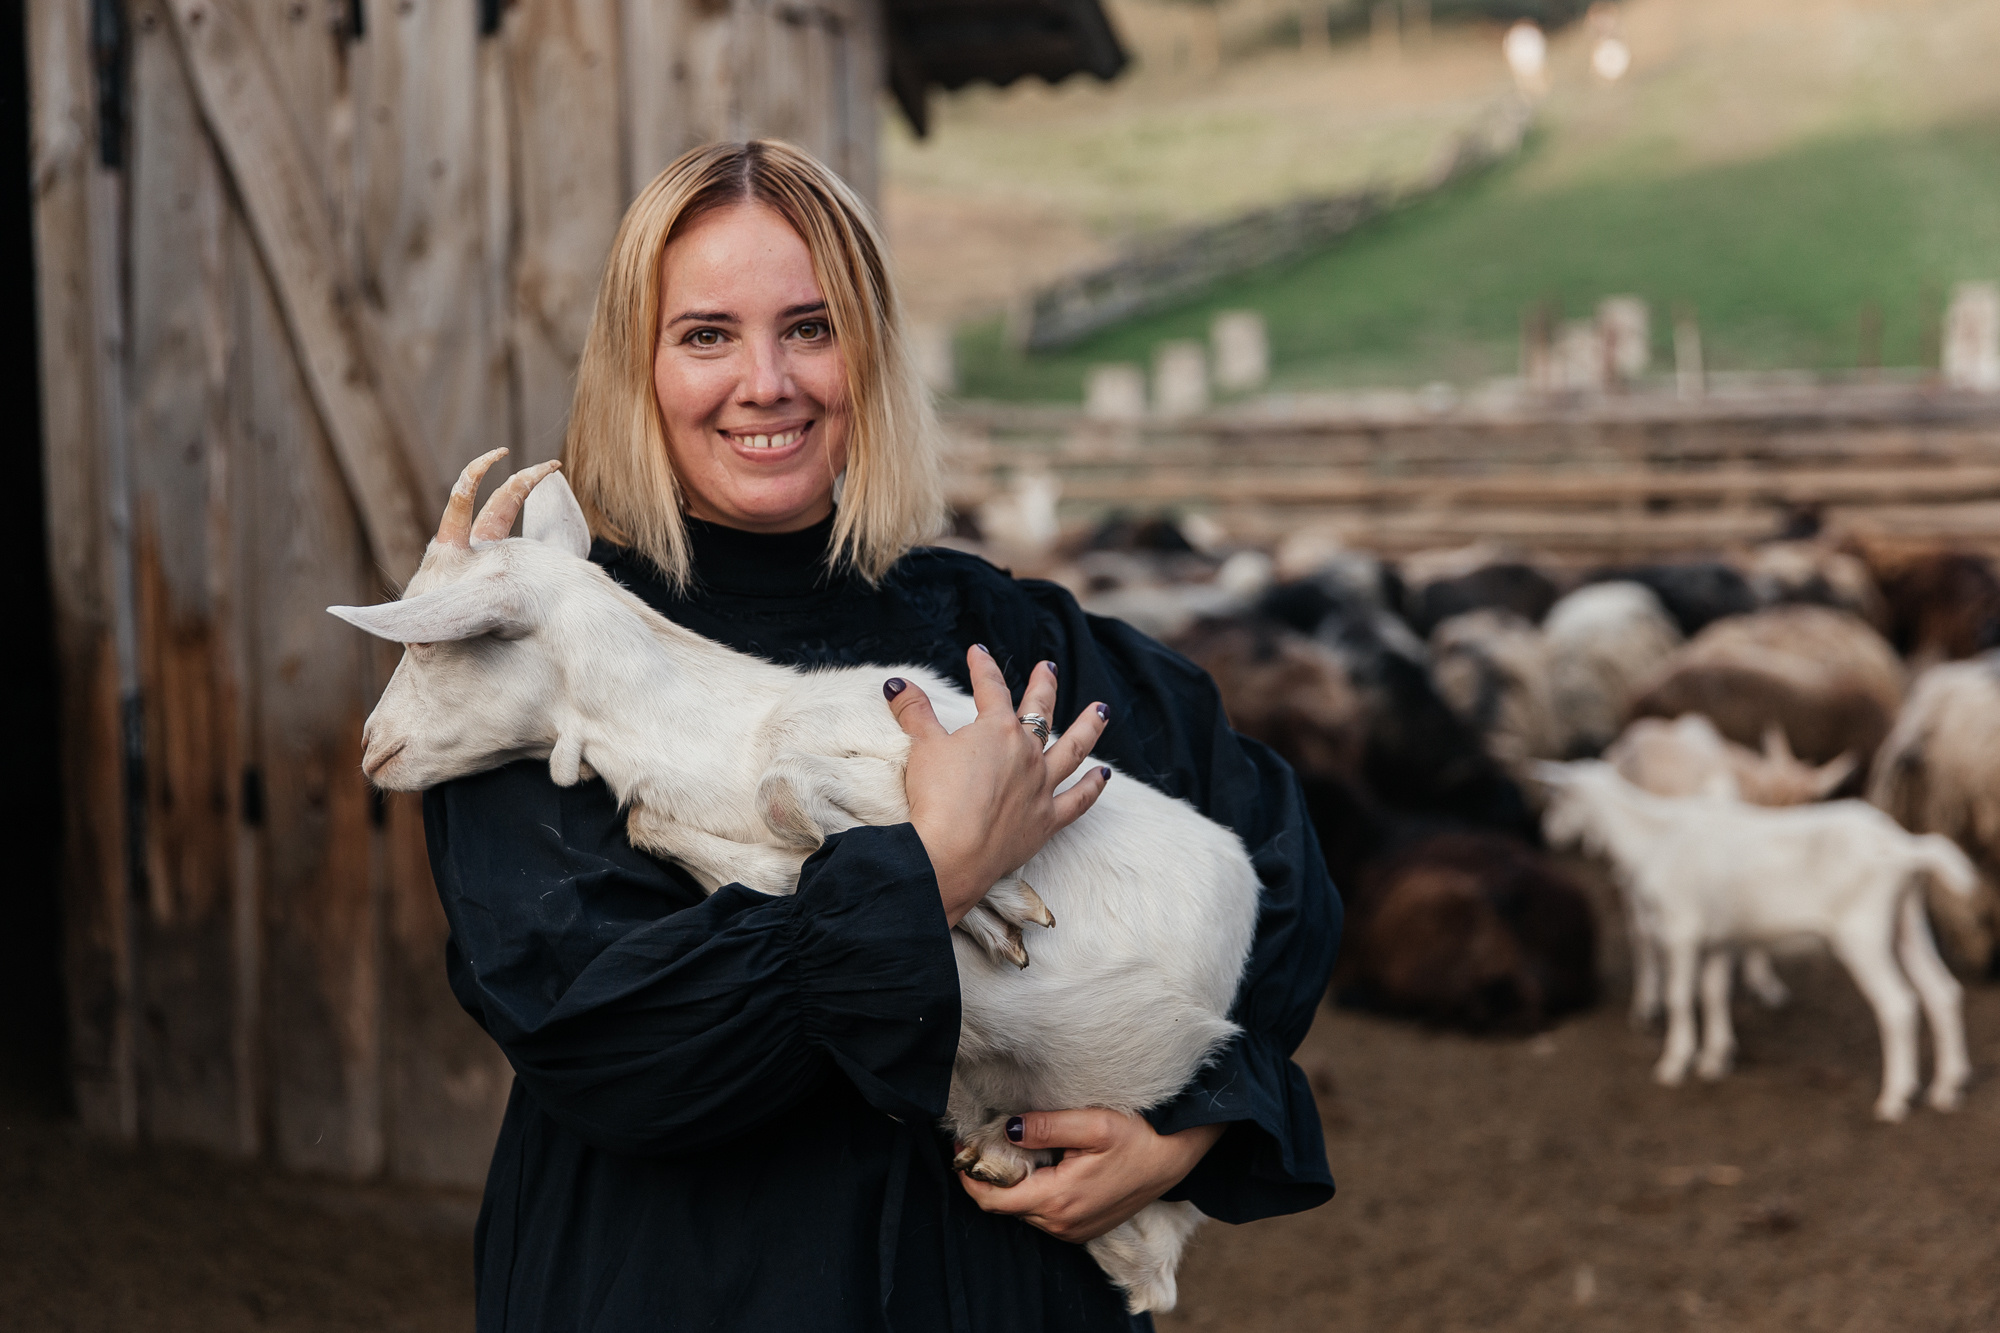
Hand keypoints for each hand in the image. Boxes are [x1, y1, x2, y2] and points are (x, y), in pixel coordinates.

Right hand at [885, 647, 1108, 925]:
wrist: (951, 852)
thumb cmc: (936, 797)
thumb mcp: (922, 747)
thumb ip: (914, 712)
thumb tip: (897, 684)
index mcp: (997, 730)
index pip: (991, 689)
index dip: (983, 668)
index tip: (978, 652)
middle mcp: (1026, 753)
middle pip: (1040, 711)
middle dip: (1044, 686)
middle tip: (1048, 668)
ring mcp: (1041, 785)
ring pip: (1073, 749)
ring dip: (1088, 727)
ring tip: (1101, 711)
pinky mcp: (1046, 820)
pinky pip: (1078, 799)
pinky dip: (1092, 786)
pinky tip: (1103, 774)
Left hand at [958, 1109, 1226, 1242]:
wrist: (1174, 1157)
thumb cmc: (1137, 1136)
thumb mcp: (1092, 1123)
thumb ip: (1045, 1126)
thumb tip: (1006, 1130)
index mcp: (1058, 1199)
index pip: (993, 1199)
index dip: (970, 1175)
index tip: (962, 1147)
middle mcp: (1062, 1223)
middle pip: (1005, 1206)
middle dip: (990, 1176)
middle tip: (987, 1139)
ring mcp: (1073, 1231)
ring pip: (1023, 1211)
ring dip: (1013, 1184)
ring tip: (1017, 1149)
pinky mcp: (1082, 1229)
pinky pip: (1044, 1215)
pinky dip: (1033, 1193)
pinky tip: (1044, 1165)